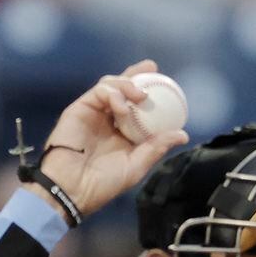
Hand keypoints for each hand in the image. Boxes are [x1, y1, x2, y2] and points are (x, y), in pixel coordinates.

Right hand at [25, 60, 187, 221]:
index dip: (148, 91)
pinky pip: (99, 92)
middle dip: (136, 74)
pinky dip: (113, 94)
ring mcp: (93, 113)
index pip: (135, 106)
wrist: (72, 188)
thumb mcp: (136, 166)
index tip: (166, 84)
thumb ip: (156, 148)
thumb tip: (183, 134)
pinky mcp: (79, 109)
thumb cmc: (103, 183)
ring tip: (140, 96)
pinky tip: (122, 106)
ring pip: (110, 85)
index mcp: (120, 133)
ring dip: (126, 85)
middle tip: (151, 68)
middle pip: (122, 88)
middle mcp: (107, 120)